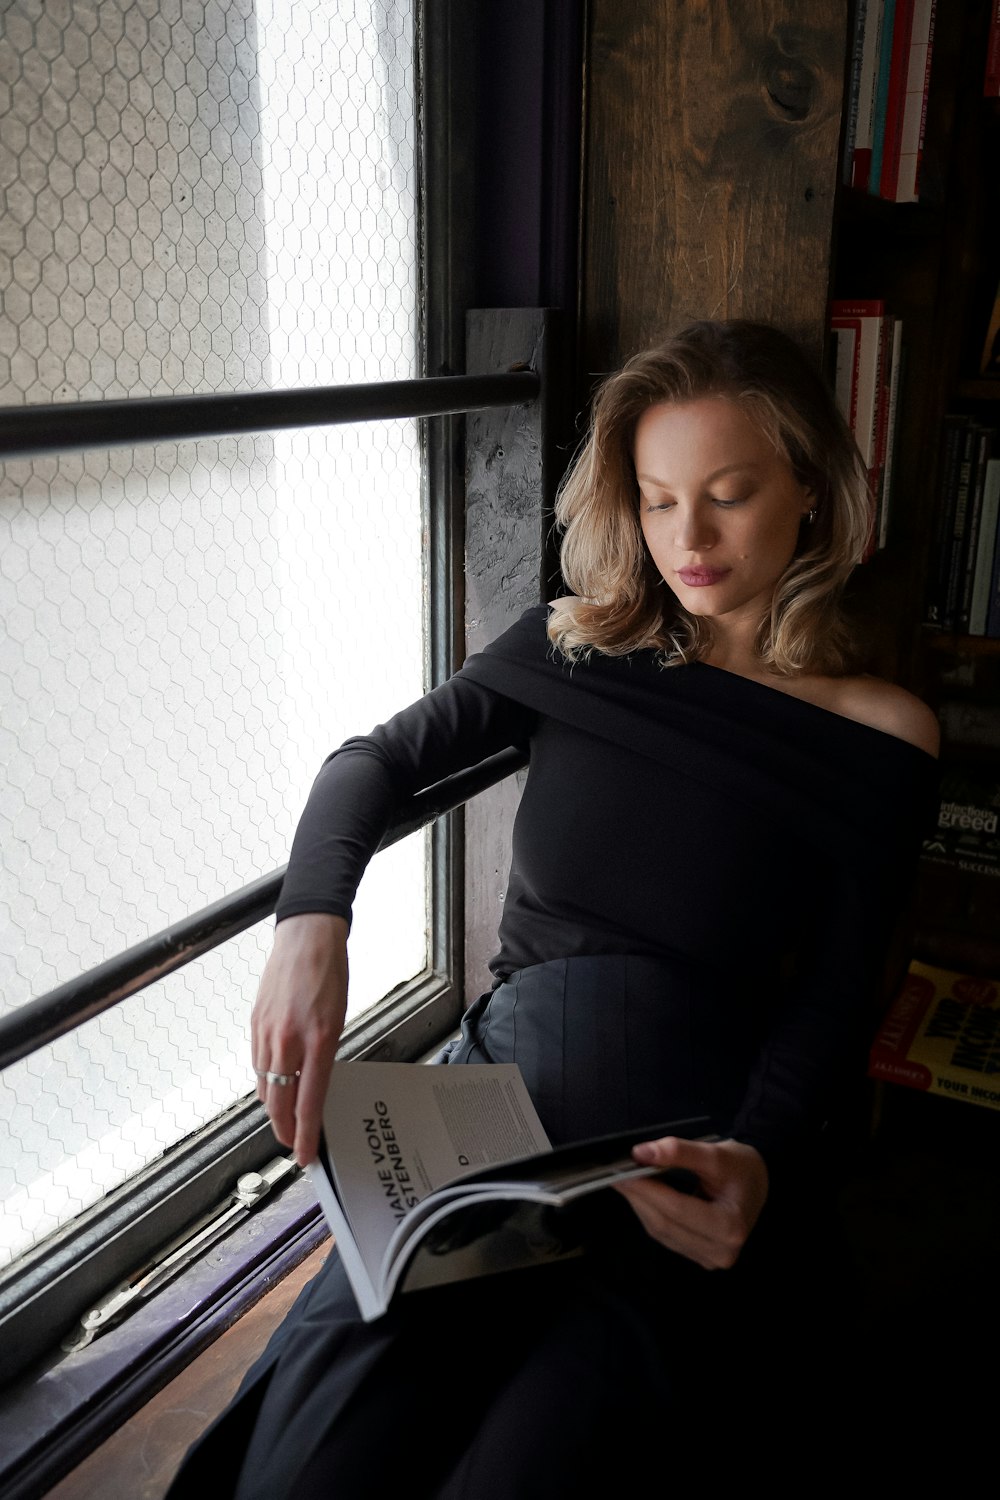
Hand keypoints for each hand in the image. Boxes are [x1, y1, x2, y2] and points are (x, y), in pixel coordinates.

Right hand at [251, 912, 348, 1166]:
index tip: (304, 1155)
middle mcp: (288, 1039)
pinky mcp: (254, 1022)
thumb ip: (323, 1053)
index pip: (309, 1101)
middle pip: (279, 1102)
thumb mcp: (338, 1018)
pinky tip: (274, 1085)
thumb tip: (312, 1085)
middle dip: (284, 1129)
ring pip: (264, 1085)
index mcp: (318, 1039)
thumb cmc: (330, 974)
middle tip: (292, 1143)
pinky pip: (257, 1063)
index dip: (305, 1134)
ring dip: (274, 1107)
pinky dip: (266, 1080)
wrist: (305, 937)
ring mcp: (267, 1031)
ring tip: (284, 1120)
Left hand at [613, 1135, 768, 1269]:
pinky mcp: (697, 1256)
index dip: (647, 1189)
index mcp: (730, 1226)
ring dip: (640, 1205)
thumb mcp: (716, 1153)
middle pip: (666, 1223)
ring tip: (625, 1180)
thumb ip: (679, 1152)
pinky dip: (650, 1213)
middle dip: (638, 1197)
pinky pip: (665, 1235)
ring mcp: (708, 1258)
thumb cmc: (741, 1168)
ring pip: (661, 1232)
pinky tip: (642, 1195)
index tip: (622, 1171)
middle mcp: (720, 1251)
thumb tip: (641, 1153)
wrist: (756, 1184)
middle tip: (614, 1173)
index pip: (677, 1208)